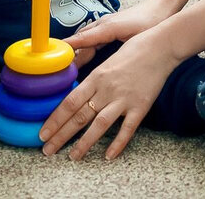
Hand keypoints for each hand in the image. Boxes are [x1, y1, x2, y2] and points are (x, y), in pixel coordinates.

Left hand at [40, 28, 180, 160]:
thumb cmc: (134, 49)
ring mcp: (123, 99)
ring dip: (84, 143)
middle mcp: (106, 89)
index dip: (54, 120)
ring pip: (99, 125)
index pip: (69, 103)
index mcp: (96, 77)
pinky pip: (127, 129)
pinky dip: (117, 144)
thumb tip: (78, 95)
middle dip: (61, 136)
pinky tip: (108, 156)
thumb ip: (93, 80)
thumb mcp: (106, 60)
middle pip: (79, 116)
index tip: (43, 133)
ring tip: (73, 157)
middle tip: (48, 150)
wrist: (161, 46)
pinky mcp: (140, 106)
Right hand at [65, 0, 176, 67]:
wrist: (161, 8)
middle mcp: (101, 25)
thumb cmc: (150, 21)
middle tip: (58, 71)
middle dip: (68, 55)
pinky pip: (91, 40)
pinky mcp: (108, 29)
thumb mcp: (134, 36)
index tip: (53, 58)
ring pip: (84, 41)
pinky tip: (82, 60)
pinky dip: (84, 49)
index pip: (81, 39)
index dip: (67, 49)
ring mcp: (103, 26)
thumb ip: (119, 48)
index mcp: (106, 27)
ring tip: (66, 69)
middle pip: (79, 42)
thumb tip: (104, 61)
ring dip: (75, 53)